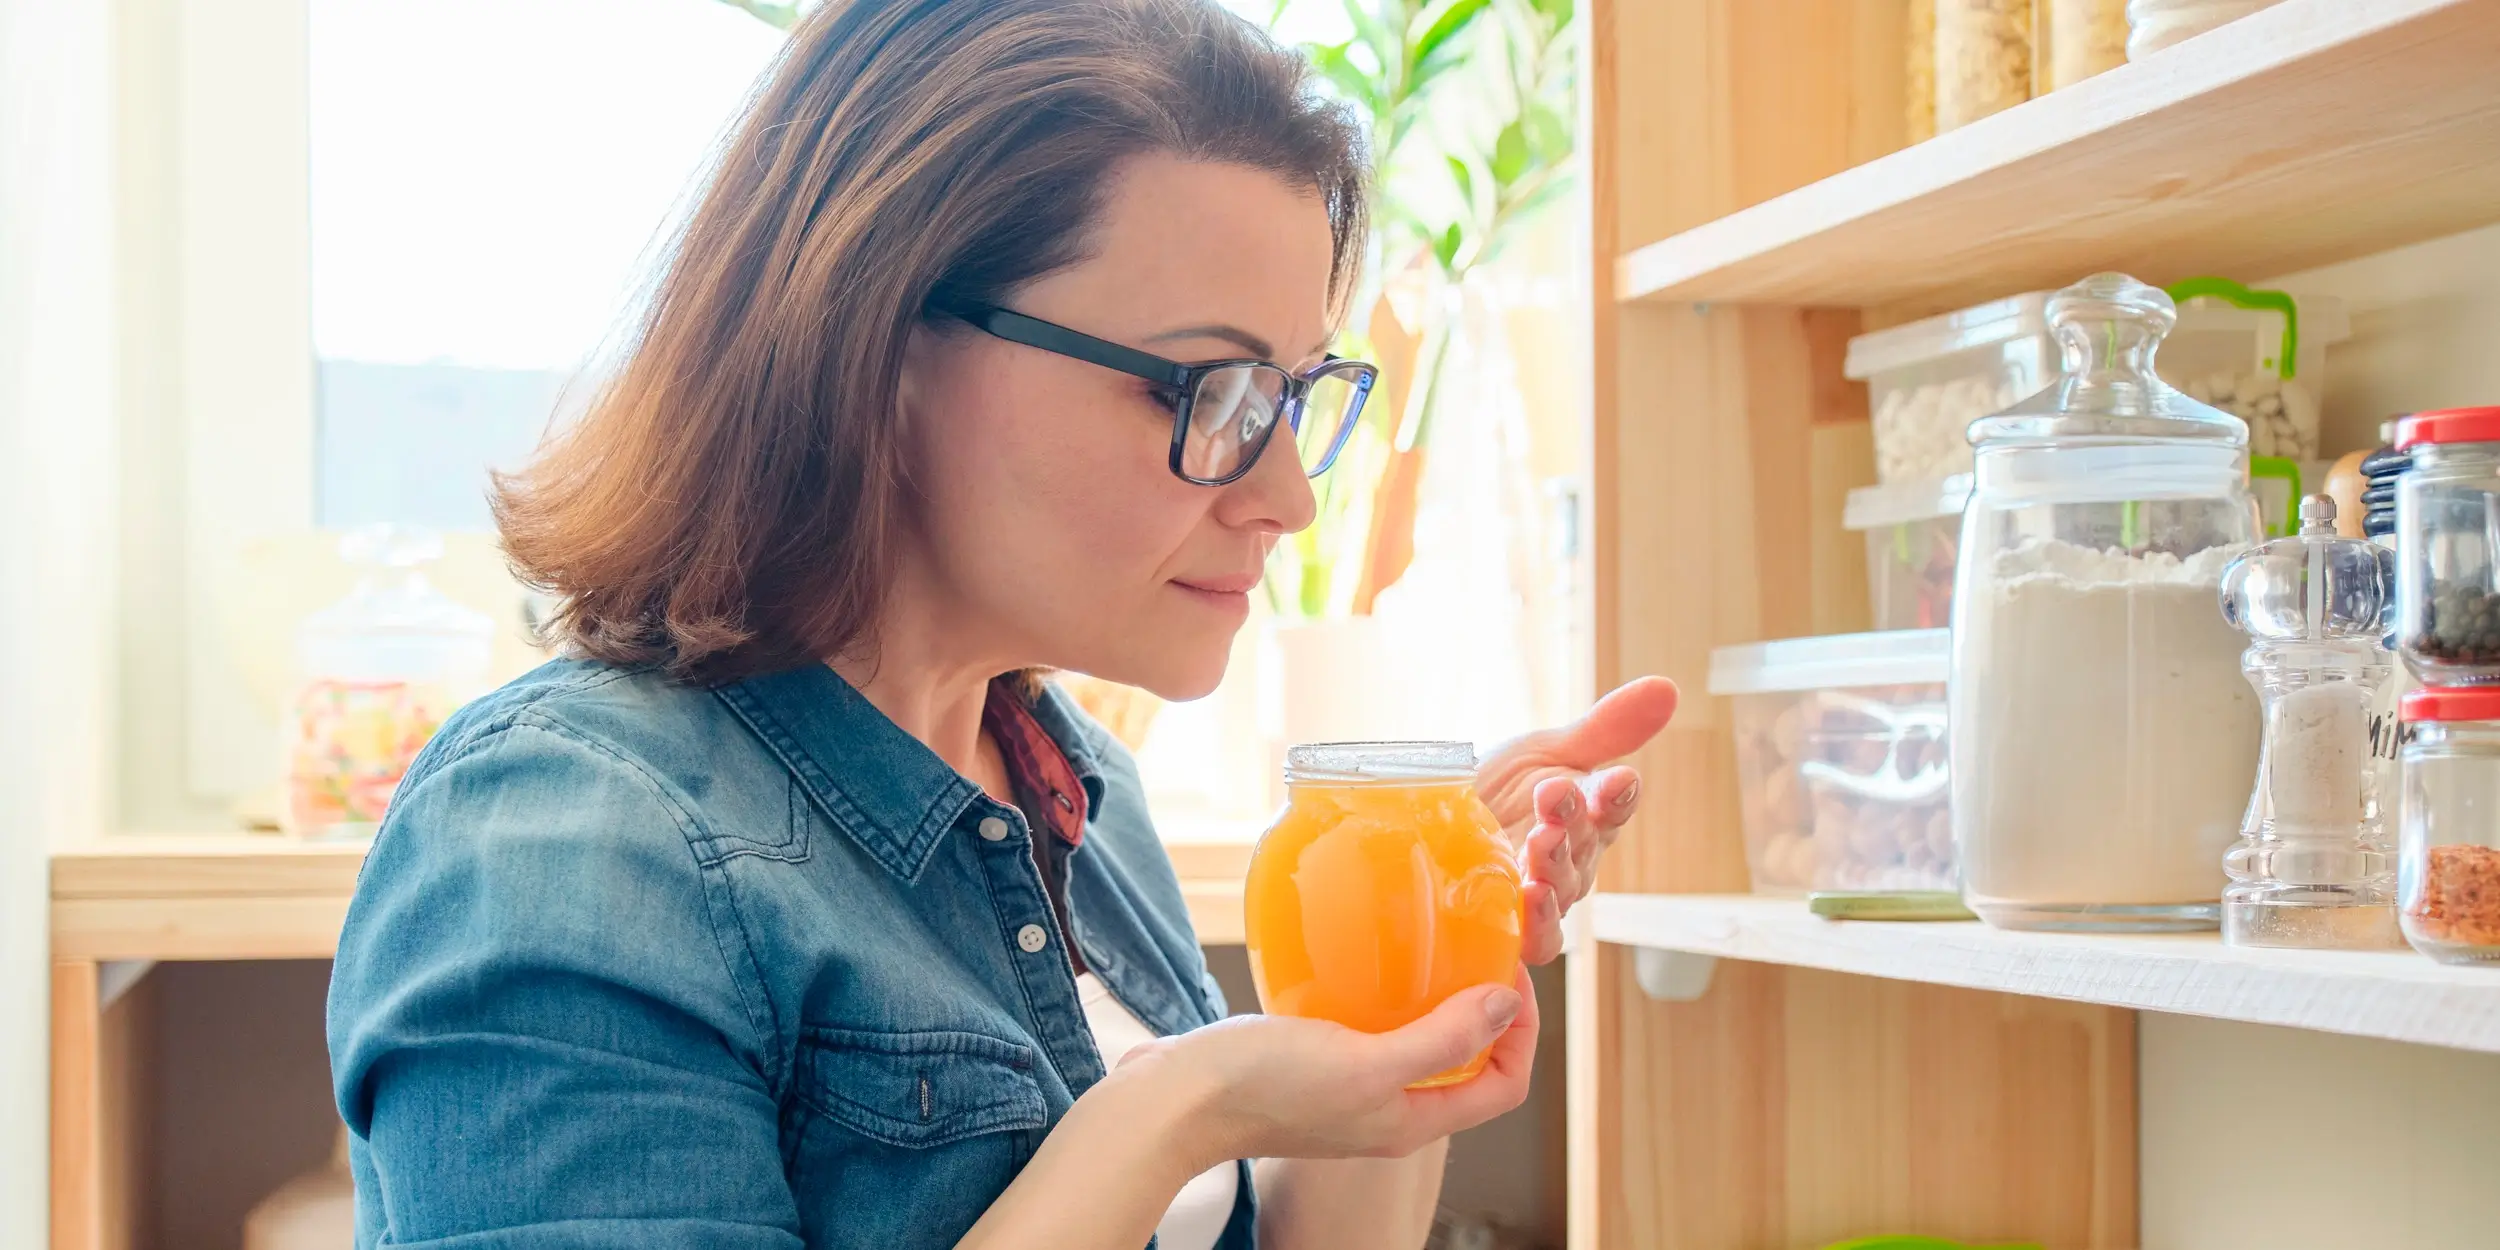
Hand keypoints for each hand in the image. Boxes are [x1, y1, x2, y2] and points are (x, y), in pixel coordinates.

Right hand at [1122, 969, 1538, 1170]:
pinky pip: (1376, 1030)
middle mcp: (1391, 1113)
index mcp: (1414, 1122)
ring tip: (1438, 945)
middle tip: (1481, 946)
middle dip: (1489, 1008)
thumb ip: (1441, 1039)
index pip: (1505, 1085)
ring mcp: (1354, 1091)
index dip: (1524, 1032)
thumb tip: (1508, 1004)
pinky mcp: (1319, 1065)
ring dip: (1442, 999)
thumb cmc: (1266, 1088)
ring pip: (1424, 1045)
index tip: (1508, 970)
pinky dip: (1390, 997)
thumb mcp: (1366, 1062)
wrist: (1178, 1101)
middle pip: (1471, 1064)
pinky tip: (1373, 960)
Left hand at [1476, 677, 1678, 963]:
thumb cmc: (1497, 791)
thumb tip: (1666, 686)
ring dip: (1554, 871)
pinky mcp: (1505, 929)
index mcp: (1587, 816)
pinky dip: (1534, 926)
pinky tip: (1525, 908)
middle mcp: (1570, 861)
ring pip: (1559, 895)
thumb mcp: (1543, 752)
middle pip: (1583, 848)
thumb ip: (1605, 728)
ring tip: (1540, 845)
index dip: (1617, 794)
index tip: (1617, 780)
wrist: (1427, 826)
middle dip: (1572, 821)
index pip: (1614, 804)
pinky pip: (1531, 940)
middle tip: (1554, 795)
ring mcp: (1539, 898)